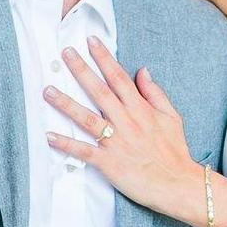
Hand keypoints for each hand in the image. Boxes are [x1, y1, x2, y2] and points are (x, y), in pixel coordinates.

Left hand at [44, 36, 200, 218]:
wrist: (178, 184)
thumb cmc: (175, 152)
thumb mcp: (171, 117)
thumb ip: (155, 93)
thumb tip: (142, 70)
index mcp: (141, 109)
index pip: (119, 78)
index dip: (104, 58)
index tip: (91, 41)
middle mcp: (127, 122)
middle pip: (100, 91)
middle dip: (81, 70)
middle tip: (65, 53)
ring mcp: (117, 142)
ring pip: (87, 118)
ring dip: (66, 104)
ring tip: (48, 90)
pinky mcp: (109, 163)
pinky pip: (84, 152)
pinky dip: (66, 144)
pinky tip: (49, 136)